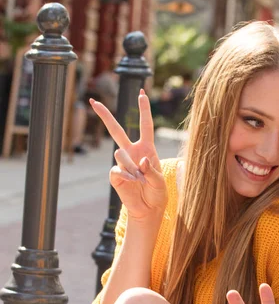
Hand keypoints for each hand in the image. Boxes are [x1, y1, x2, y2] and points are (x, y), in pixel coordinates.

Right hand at [90, 89, 166, 220]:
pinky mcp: (115, 175)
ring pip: (120, 155)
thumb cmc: (158, 193)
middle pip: (116, 130)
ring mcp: (122, 163)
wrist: (148, 209)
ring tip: (141, 179)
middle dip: (105, 116)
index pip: (145, 126)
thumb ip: (153, 171)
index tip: (141, 94)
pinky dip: (127, 176)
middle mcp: (132, 152)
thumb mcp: (161, 182)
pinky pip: (117, 170)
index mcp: (147, 148)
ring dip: (132, 167)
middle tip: (92, 101)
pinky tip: (133, 182)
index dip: (144, 110)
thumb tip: (141, 160)